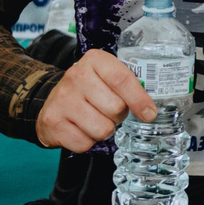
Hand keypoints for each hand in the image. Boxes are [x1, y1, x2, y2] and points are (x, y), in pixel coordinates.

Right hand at [34, 49, 159, 150]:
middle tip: (109, 112)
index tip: (149, 113)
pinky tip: (81, 129)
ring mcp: (62, 99)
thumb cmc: (88, 90)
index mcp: (94, 61)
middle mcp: (76, 76)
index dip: (139, 99)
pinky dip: (87, 142)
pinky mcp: (53, 122)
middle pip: (116, 108)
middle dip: (118, 116)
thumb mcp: (106, 77)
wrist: (52, 101)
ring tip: (95, 120)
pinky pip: (85, 144)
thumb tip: (150, 109)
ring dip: (104, 130)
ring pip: (102, 129)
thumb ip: (128, 85)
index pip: (122, 79)